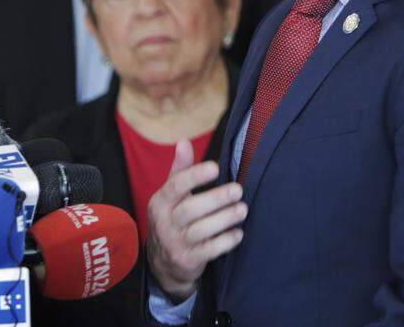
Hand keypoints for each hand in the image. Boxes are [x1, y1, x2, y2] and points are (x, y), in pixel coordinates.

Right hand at [146, 138, 246, 301]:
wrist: (163, 263)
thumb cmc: (173, 219)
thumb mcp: (171, 195)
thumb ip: (180, 170)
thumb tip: (184, 141)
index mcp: (160, 202)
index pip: (175, 186)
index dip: (195, 176)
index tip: (215, 168)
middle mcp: (165, 223)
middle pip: (190, 209)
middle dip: (216, 199)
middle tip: (238, 190)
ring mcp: (175, 244)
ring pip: (201, 231)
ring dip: (224, 219)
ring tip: (242, 209)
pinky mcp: (188, 261)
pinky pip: (210, 251)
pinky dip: (226, 241)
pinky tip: (239, 232)